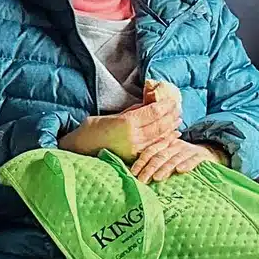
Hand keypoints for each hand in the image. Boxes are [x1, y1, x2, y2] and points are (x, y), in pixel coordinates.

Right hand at [65, 85, 180, 159]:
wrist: (80, 148)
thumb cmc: (93, 128)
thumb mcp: (114, 115)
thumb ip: (133, 111)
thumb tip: (150, 104)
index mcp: (127, 123)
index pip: (153, 113)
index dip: (165, 106)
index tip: (173, 100)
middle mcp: (133, 137)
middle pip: (159, 125)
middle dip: (171, 117)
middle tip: (178, 109)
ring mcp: (134, 149)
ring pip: (158, 138)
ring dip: (170, 129)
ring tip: (178, 121)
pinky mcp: (134, 157)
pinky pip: (153, 148)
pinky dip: (163, 141)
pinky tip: (170, 137)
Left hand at [130, 134, 222, 182]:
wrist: (210, 153)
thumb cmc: (185, 159)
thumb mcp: (170, 157)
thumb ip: (157, 163)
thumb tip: (138, 176)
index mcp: (165, 145)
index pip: (150, 151)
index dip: (141, 162)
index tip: (133, 173)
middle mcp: (175, 146)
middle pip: (160, 156)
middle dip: (149, 169)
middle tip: (142, 180)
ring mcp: (188, 150)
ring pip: (174, 158)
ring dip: (165, 168)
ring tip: (157, 178)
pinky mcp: (200, 156)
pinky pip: (193, 159)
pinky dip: (187, 164)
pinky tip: (180, 170)